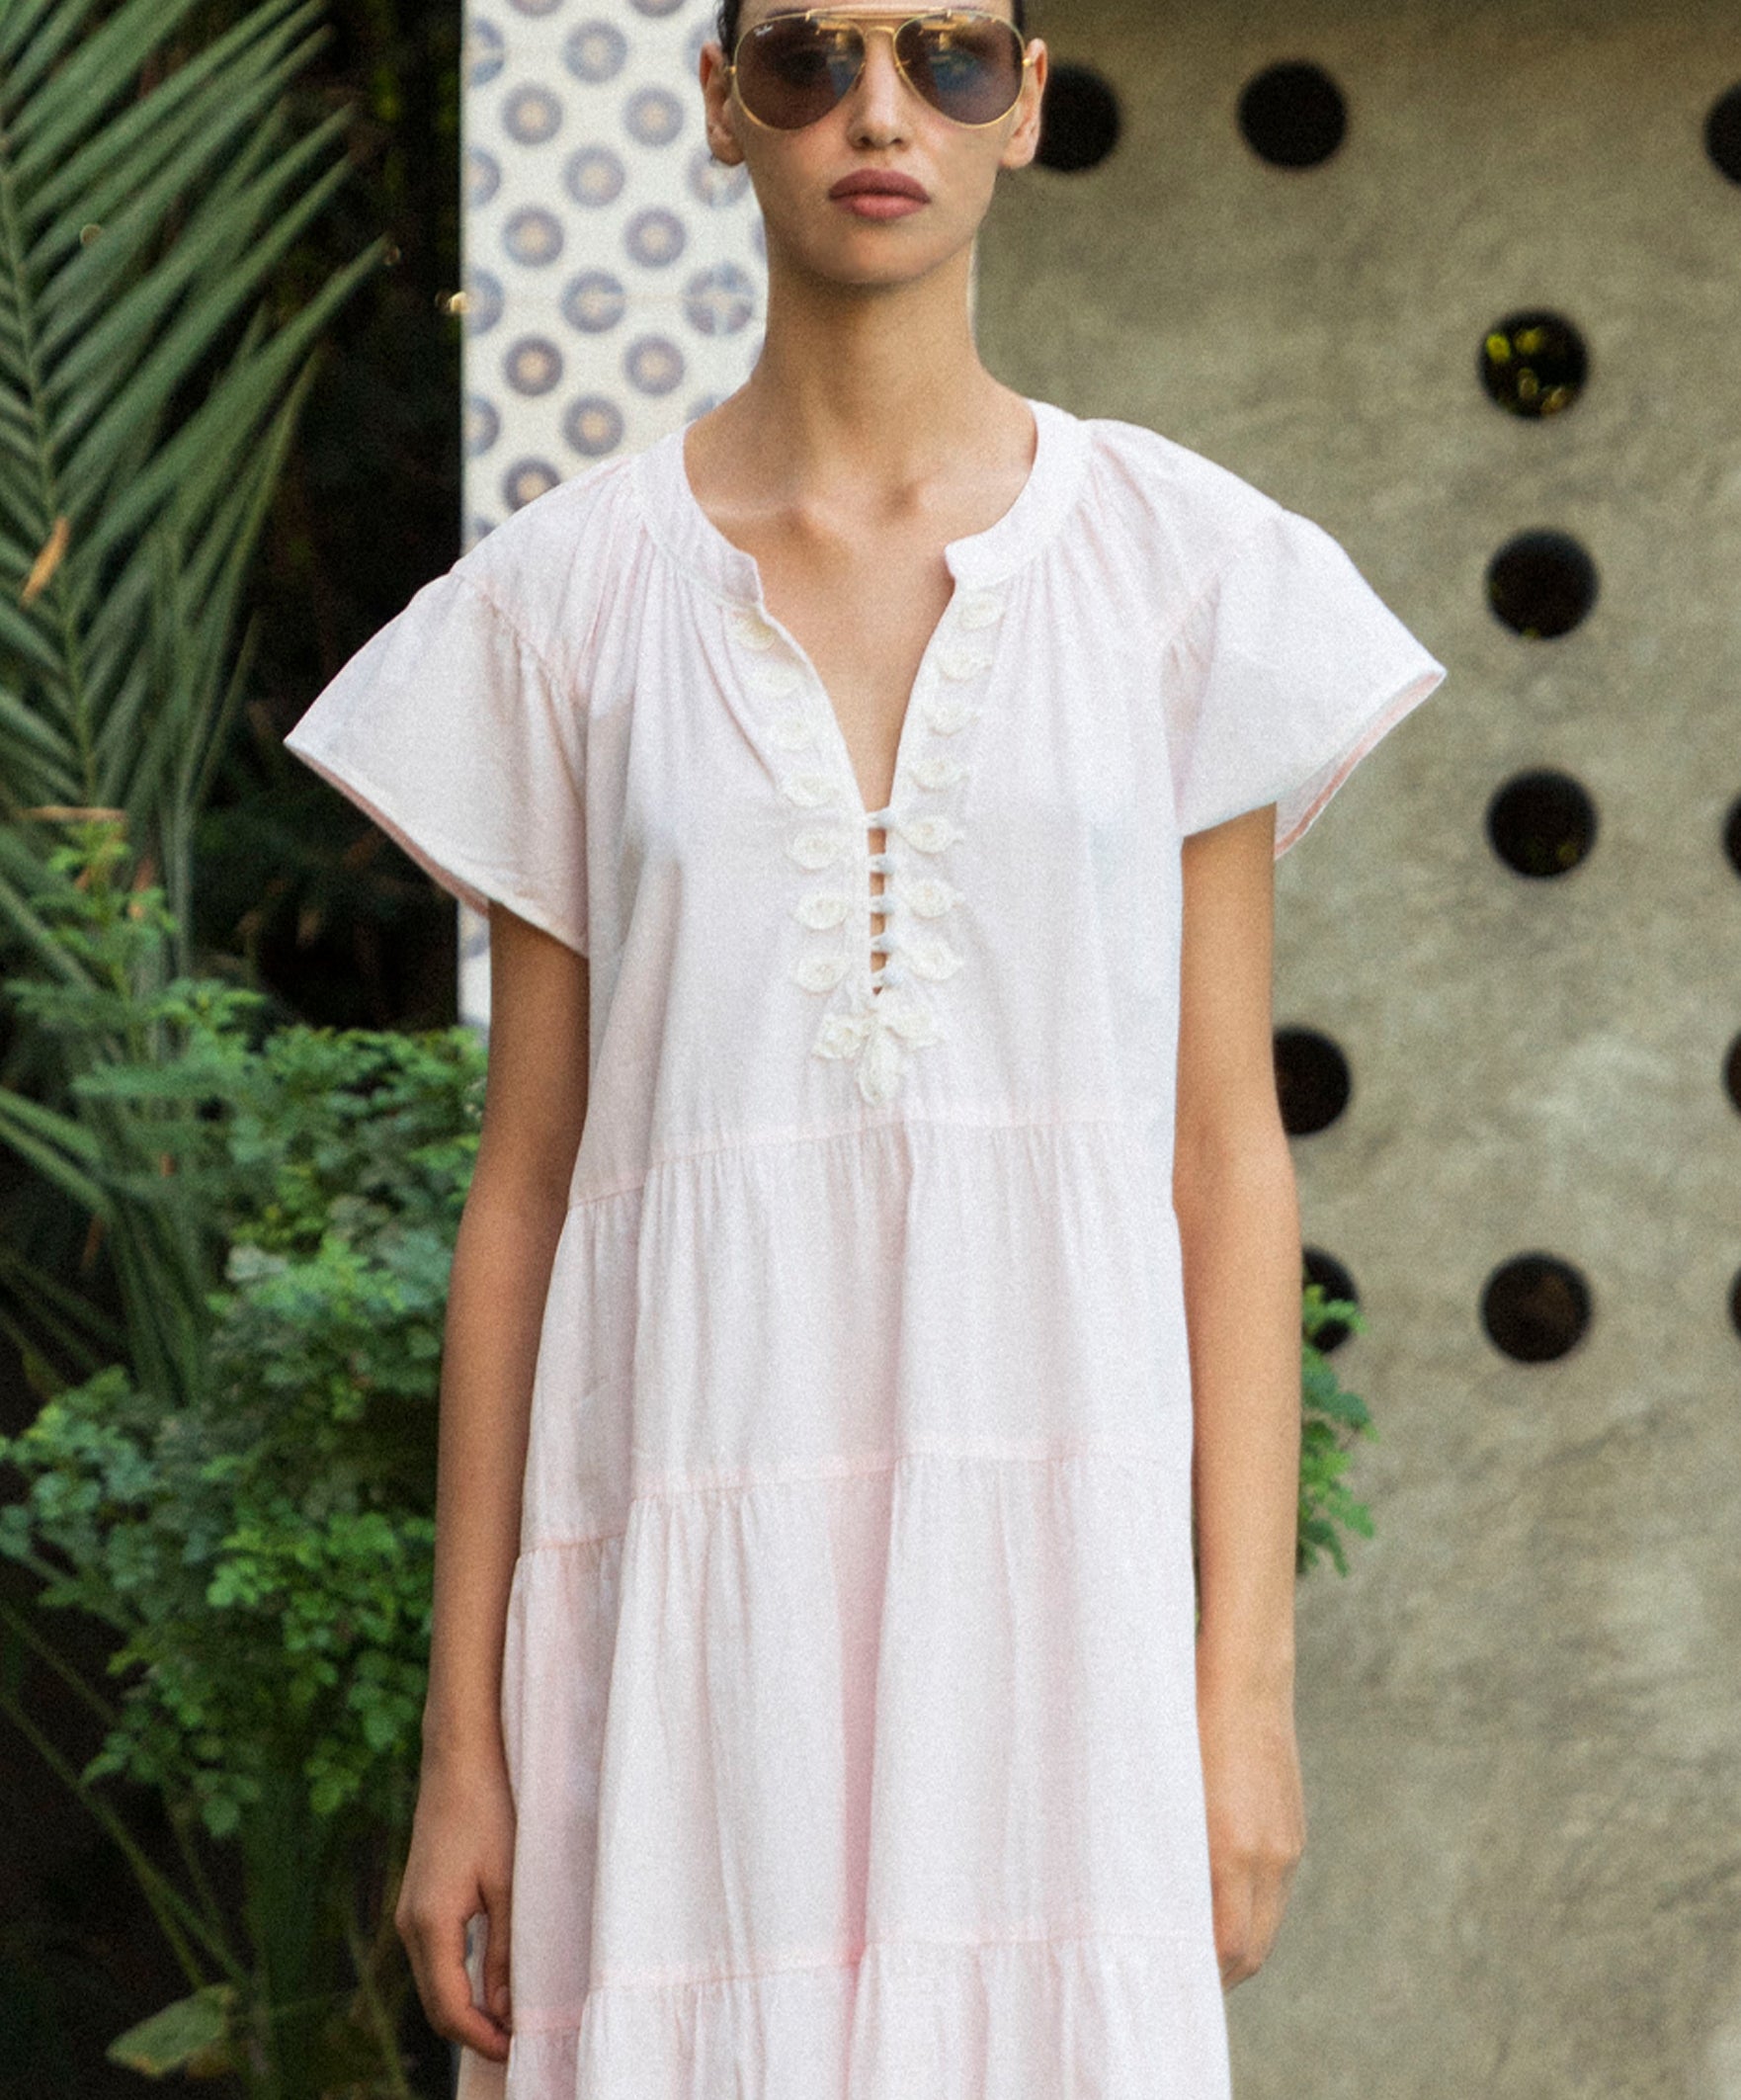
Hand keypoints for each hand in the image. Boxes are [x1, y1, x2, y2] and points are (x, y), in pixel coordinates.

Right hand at [394, 1748, 516, 2060]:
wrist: (460, 1759)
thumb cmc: (490, 1811)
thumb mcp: (509, 1882)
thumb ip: (506, 1949)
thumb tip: (507, 2011)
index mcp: (431, 1924)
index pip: (450, 2008)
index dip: (483, 2038)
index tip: (519, 2052)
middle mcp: (410, 1925)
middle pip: (437, 2004)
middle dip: (474, 2033)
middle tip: (520, 2045)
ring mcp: (410, 1913)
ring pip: (434, 1983)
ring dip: (467, 2009)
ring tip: (513, 2020)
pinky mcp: (419, 1901)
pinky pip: (435, 1959)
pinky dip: (460, 1982)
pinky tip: (492, 1984)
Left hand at [1194, 1661, 1305, 1989]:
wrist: (1244, 1677)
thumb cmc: (1184, 1725)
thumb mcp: (1164, 1789)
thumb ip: (1166, 1851)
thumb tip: (1154, 1907)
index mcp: (1231, 1848)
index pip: (1228, 1948)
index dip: (1203, 1976)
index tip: (1172, 1984)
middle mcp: (1268, 1854)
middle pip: (1253, 1948)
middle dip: (1221, 1973)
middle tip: (1179, 1979)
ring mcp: (1287, 1842)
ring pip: (1266, 1921)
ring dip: (1237, 1941)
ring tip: (1194, 1943)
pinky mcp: (1293, 1828)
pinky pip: (1273, 1889)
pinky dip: (1249, 1907)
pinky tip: (1217, 1895)